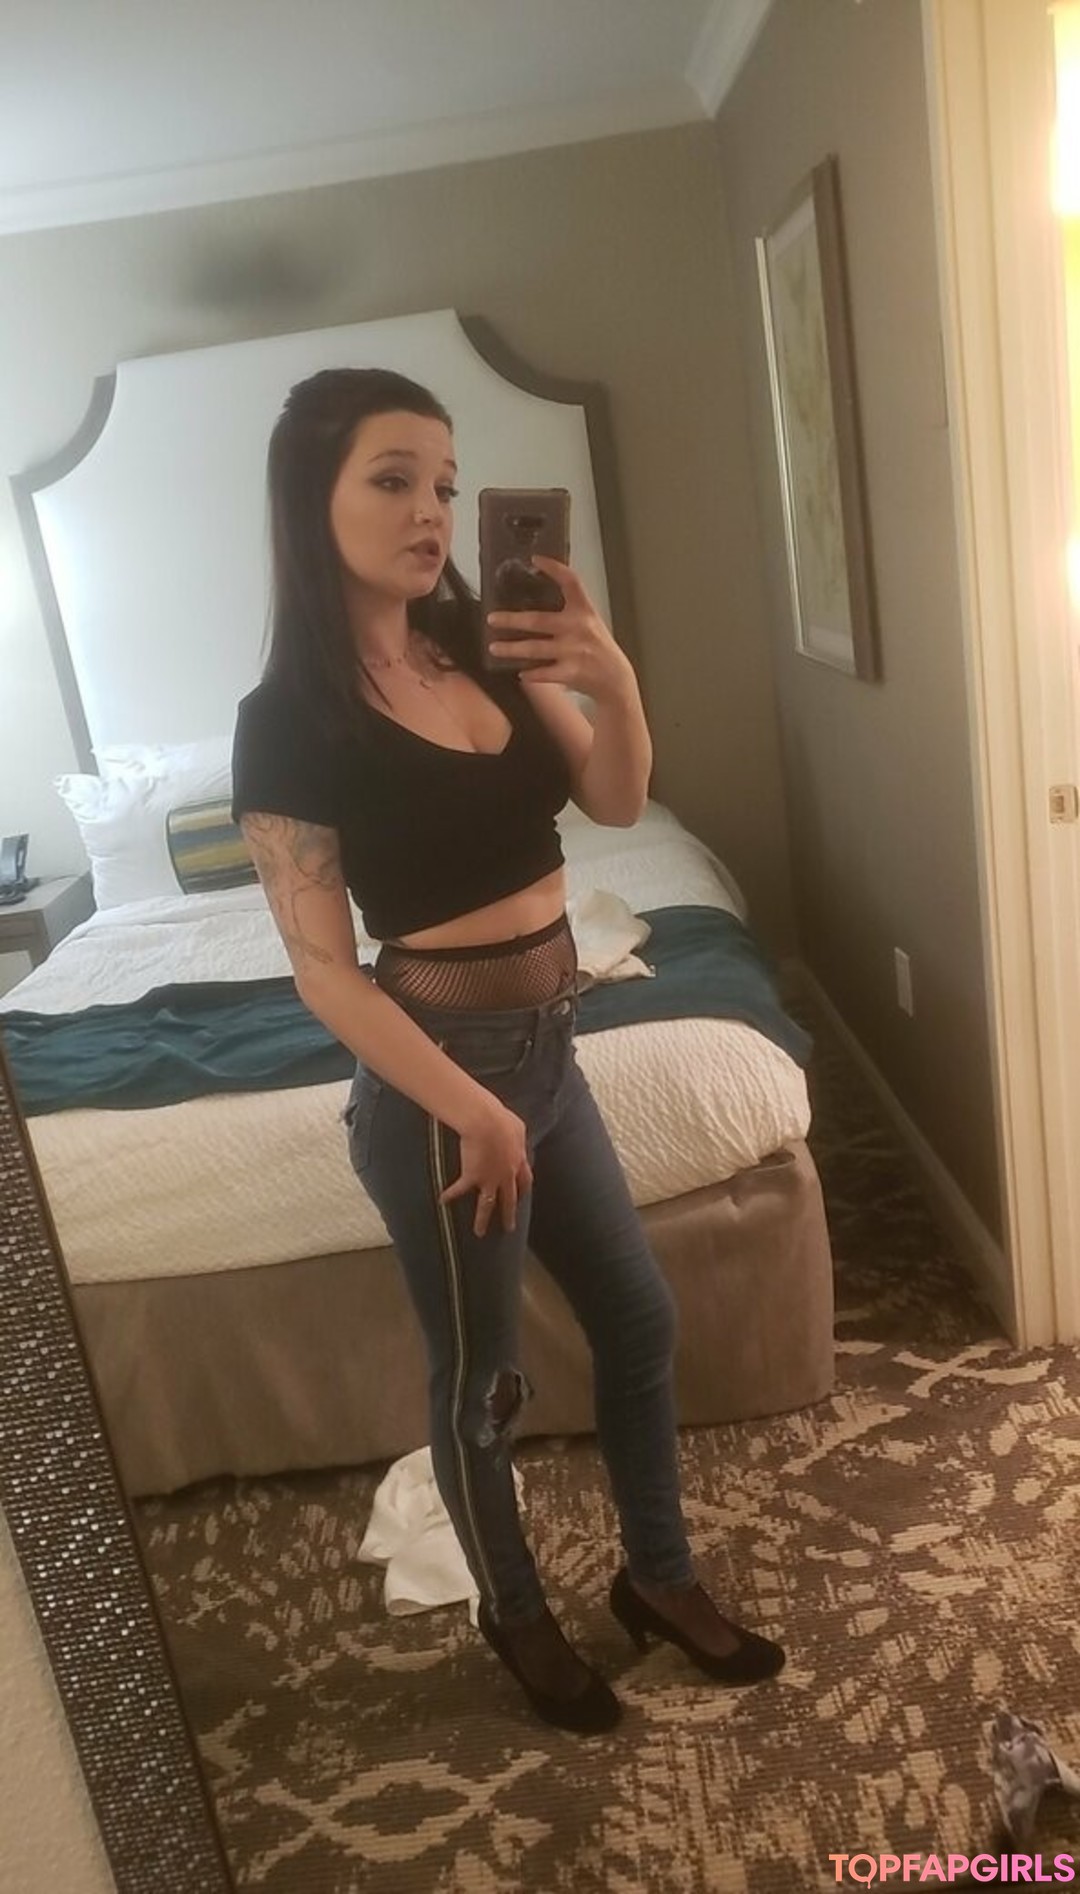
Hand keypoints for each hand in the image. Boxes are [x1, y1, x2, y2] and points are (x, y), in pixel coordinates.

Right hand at [440, 1095, 532, 1236]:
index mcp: (518, 1160)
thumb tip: (516, 1135)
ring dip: (482, 1220)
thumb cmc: (501, 1118)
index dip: (522, 1190)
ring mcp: (489, 1178)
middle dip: (509, 1214)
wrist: (486, 1122)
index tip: (521, 1197)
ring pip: (487, 1205)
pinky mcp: (472, 1176)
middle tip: (509, 1228)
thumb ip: (516, 1136)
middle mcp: (506, 1175)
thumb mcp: (516, 1126)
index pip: (524, 1180)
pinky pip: (459, 1189)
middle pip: (509, 1200)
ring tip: (479, 1233)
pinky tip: (443, 1201)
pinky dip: (450, 1195)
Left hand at [486, 557, 633, 703]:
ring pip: (534, 648)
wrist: (616, 679)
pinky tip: (520, 673)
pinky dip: (530, 674)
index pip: (571, 582)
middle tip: (491, 619)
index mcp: (584, 611)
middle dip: (511, 620)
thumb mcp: (589, 623)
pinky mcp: (571, 672)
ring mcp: (574, 651)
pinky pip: (543, 673)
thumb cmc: (597, 648)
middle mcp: (579, 627)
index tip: (536, 559)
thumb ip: (569, 611)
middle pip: (538, 620)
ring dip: (511, 649)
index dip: (554, 568)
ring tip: (494, 647)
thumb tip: (533, 601)